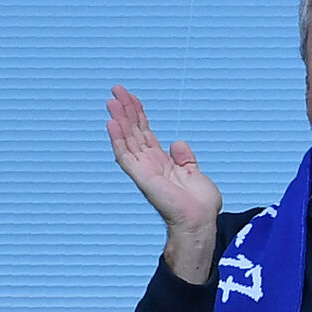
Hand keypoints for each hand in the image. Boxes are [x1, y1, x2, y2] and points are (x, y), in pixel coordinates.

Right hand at [106, 85, 221, 282]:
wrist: (200, 221)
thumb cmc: (199, 204)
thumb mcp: (194, 172)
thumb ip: (184, 157)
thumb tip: (177, 142)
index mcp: (161, 162)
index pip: (145, 133)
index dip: (138, 114)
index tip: (130, 97)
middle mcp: (149, 164)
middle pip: (133, 131)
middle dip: (125, 110)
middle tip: (116, 90)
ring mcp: (143, 170)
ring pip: (127, 139)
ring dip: (119, 119)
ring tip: (112, 100)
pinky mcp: (142, 177)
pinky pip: (126, 155)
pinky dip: (118, 139)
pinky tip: (112, 123)